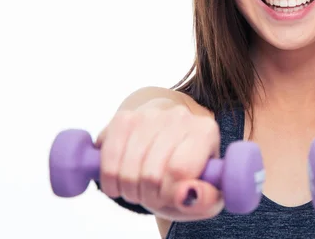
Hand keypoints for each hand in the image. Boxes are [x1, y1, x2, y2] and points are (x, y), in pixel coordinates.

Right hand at [95, 100, 223, 220]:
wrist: (167, 142)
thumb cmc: (187, 172)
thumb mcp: (205, 192)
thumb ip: (206, 199)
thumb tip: (189, 195)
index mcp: (205, 132)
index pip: (179, 170)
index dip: (169, 195)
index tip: (170, 198)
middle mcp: (179, 116)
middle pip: (151, 174)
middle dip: (148, 196)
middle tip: (153, 195)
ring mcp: (150, 114)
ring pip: (127, 169)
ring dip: (129, 190)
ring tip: (140, 188)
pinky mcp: (124, 118)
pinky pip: (108, 157)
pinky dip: (110, 178)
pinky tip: (120, 180)